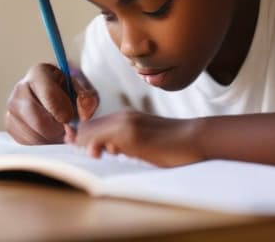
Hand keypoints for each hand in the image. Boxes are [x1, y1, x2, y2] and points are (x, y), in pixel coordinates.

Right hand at [5, 63, 98, 143]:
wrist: (58, 95)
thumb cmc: (71, 90)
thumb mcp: (84, 88)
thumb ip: (87, 98)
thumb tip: (84, 113)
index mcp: (39, 73)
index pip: (49, 95)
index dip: (64, 111)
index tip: (71, 117)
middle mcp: (20, 89)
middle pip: (39, 121)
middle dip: (58, 129)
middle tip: (68, 128)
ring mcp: (12, 109)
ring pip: (34, 136)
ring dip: (52, 138)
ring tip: (61, 128)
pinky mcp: (10, 126)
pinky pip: (29, 144)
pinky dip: (44, 143)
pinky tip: (50, 132)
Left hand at [68, 110, 203, 166]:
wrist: (196, 138)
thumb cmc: (173, 146)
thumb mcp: (143, 144)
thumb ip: (123, 144)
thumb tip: (102, 150)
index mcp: (125, 118)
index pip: (92, 126)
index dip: (81, 139)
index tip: (80, 151)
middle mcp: (122, 117)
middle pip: (86, 129)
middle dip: (78, 143)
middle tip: (83, 155)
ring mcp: (126, 124)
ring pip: (89, 132)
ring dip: (84, 145)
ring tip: (93, 156)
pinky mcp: (131, 135)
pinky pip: (99, 139)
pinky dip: (93, 147)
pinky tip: (100, 155)